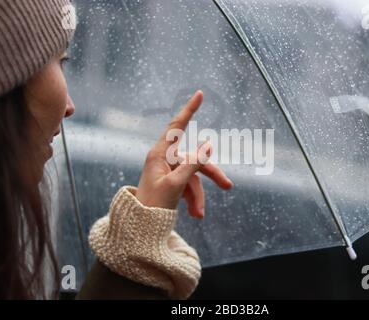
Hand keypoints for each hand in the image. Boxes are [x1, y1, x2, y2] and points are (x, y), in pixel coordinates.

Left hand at [136, 91, 232, 218]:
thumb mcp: (176, 184)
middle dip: (211, 175)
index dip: (189, 110)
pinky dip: (193, 200)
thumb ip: (193, 164)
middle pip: (194, 159)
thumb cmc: (153, 205)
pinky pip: (188, 187)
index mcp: (159, 154)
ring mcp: (168, 171)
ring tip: (199, 216)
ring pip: (193, 177)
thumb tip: (209, 145)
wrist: (140, 227)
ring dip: (198, 197)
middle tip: (228, 186)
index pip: (177, 126)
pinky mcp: (171, 182)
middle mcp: (164, 159)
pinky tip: (194, 215)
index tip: (199, 94)